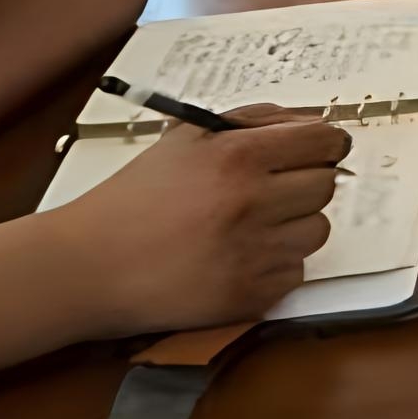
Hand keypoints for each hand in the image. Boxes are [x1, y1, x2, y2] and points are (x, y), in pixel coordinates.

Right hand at [51, 110, 348, 334]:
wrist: (90, 264)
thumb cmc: (135, 197)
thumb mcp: (186, 138)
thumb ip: (252, 121)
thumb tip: (309, 123)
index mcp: (237, 156)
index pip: (325, 142)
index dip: (327, 145)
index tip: (321, 151)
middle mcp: (251, 202)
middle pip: (326, 186)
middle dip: (306, 183)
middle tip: (274, 190)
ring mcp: (252, 254)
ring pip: (317, 232)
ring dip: (294, 227)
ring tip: (251, 227)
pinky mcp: (248, 297)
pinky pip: (295, 274)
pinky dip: (275, 266)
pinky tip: (238, 258)